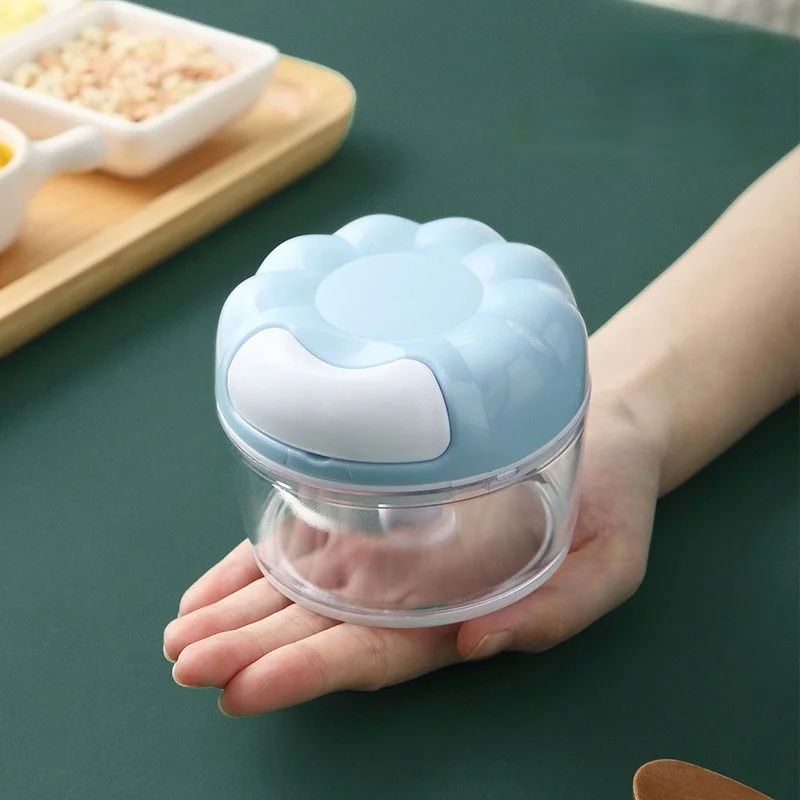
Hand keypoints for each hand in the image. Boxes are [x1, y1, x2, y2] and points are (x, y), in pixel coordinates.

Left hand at [163, 395, 661, 714]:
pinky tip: (208, 588)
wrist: (592, 422)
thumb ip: (558, 611)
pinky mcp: (373, 505)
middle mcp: (412, 589)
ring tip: (179, 636)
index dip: (310, 674)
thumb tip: (479, 643)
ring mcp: (387, 547)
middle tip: (186, 661)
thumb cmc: (609, 492)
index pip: (377, 654)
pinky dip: (252, 564)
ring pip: (300, 589)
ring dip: (237, 613)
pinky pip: (303, 540)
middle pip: (320, 628)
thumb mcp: (612, 560)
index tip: (242, 689)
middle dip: (249, 649)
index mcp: (461, 610)